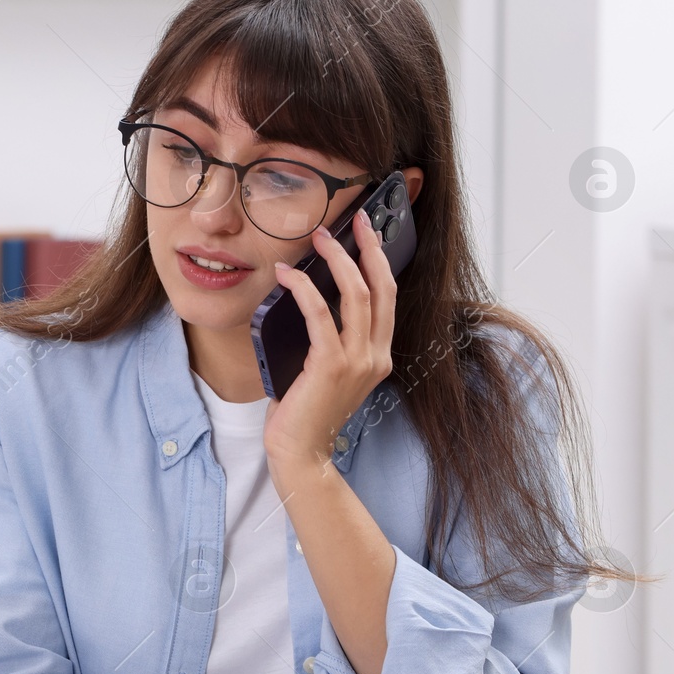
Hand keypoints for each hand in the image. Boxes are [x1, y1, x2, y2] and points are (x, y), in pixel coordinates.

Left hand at [262, 211, 394, 477]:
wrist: (302, 454)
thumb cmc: (306, 413)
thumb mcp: (326, 371)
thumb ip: (329, 341)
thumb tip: (311, 298)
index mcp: (378, 357)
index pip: (388, 298)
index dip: (381, 261)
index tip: (370, 233)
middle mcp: (375, 357)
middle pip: (381, 288)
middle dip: (369, 248)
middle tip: (356, 220)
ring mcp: (357, 361)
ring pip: (356, 294)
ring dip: (337, 260)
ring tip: (318, 238)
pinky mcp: (331, 365)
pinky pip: (319, 314)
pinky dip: (302, 288)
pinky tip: (286, 275)